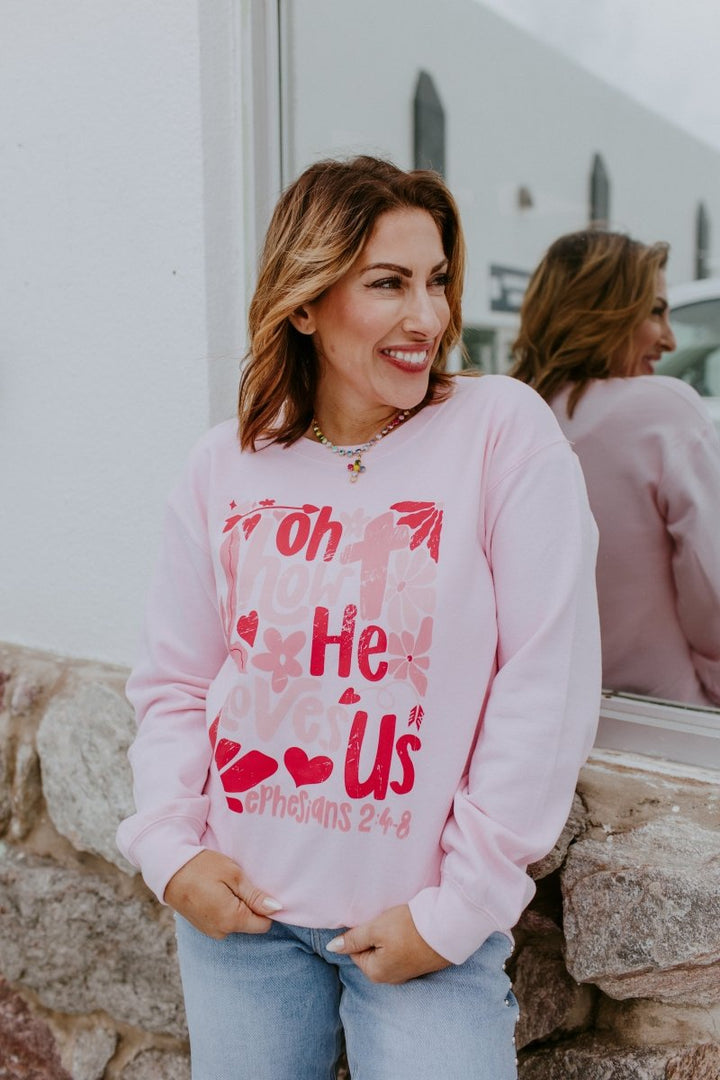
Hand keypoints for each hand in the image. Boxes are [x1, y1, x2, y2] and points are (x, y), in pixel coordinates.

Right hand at [164, 850, 281, 938]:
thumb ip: (255, 896)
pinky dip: (224, 908)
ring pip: (237, 921)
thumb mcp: (233, 875)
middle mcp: (221, 931)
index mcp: (231, 920)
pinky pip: (223, 920)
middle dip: (249, 905)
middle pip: (250, 923)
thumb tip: (277, 909)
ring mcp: (210, 931)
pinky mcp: (202, 926)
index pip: (264, 924)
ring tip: (223, 885)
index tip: (256, 888)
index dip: (265, 906)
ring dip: (236, 906)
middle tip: (237, 883)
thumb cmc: (202, 867)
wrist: (168, 868)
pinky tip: (214, 892)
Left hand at [326, 904, 450, 983]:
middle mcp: (390, 979)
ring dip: (390, 938)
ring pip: (387, 951)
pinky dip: (403, 941)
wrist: (448, 928)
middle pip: (371, 952)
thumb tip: (332, 947)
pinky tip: (410, 931)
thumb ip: (353, 938)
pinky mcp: (420, 965)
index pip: (355, 950)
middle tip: (387, 922)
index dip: (362, 932)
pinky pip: (402, 952)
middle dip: (376, 936)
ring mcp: (406, 973)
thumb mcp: (376, 929)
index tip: (374, 922)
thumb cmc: (409, 928)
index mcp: (375, 973)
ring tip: (400, 925)